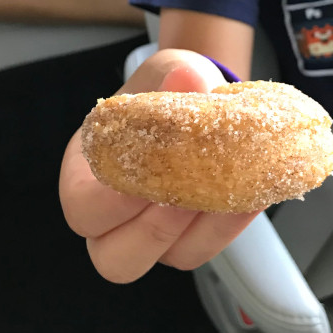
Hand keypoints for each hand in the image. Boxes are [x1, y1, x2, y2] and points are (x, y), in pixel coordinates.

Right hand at [59, 49, 260, 282]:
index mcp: (88, 173)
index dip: (110, 203)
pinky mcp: (192, 238)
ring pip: (169, 259)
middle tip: (184, 195)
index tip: (146, 174)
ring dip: (199, 230)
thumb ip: (171, 77)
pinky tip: (249, 193)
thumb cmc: (169, 90)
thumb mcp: (166, 72)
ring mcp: (156, 234)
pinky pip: (208, 247)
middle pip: (116, 259)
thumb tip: (187, 79)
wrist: (203, 99)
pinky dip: (229, 224)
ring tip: (225, 190)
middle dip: (153, 231)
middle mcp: (116, 216)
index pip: (83, 210)